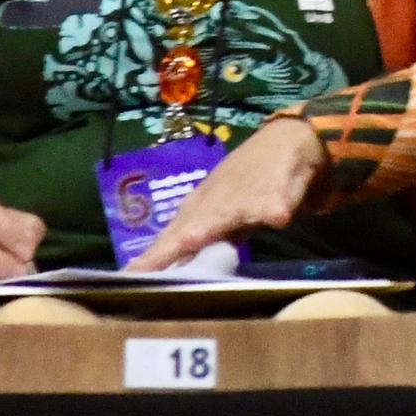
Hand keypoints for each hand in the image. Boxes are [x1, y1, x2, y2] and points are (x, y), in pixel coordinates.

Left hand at [134, 116, 323, 270]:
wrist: (286, 138)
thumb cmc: (247, 179)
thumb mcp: (219, 208)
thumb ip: (198, 235)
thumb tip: (167, 268)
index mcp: (200, 209)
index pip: (171, 238)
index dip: (153, 258)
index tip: (129, 277)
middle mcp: (216, 203)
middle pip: (190, 228)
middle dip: (169, 247)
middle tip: (145, 268)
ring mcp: (244, 197)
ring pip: (225, 213)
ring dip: (208, 226)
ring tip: (191, 240)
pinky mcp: (276, 191)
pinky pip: (275, 203)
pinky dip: (275, 210)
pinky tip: (277, 219)